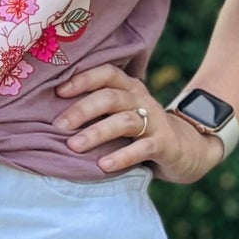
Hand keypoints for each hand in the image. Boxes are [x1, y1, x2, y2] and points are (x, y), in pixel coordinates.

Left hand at [52, 62, 222, 185]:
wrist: (189, 149)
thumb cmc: (141, 131)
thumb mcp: (122, 114)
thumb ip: (98, 110)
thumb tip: (50, 115)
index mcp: (128, 87)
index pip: (106, 73)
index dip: (82, 79)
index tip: (57, 91)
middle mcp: (141, 100)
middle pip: (110, 97)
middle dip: (81, 110)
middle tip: (57, 126)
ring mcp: (156, 121)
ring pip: (124, 121)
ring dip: (97, 133)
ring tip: (73, 146)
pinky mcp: (165, 144)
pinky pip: (142, 148)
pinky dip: (121, 156)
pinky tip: (102, 165)